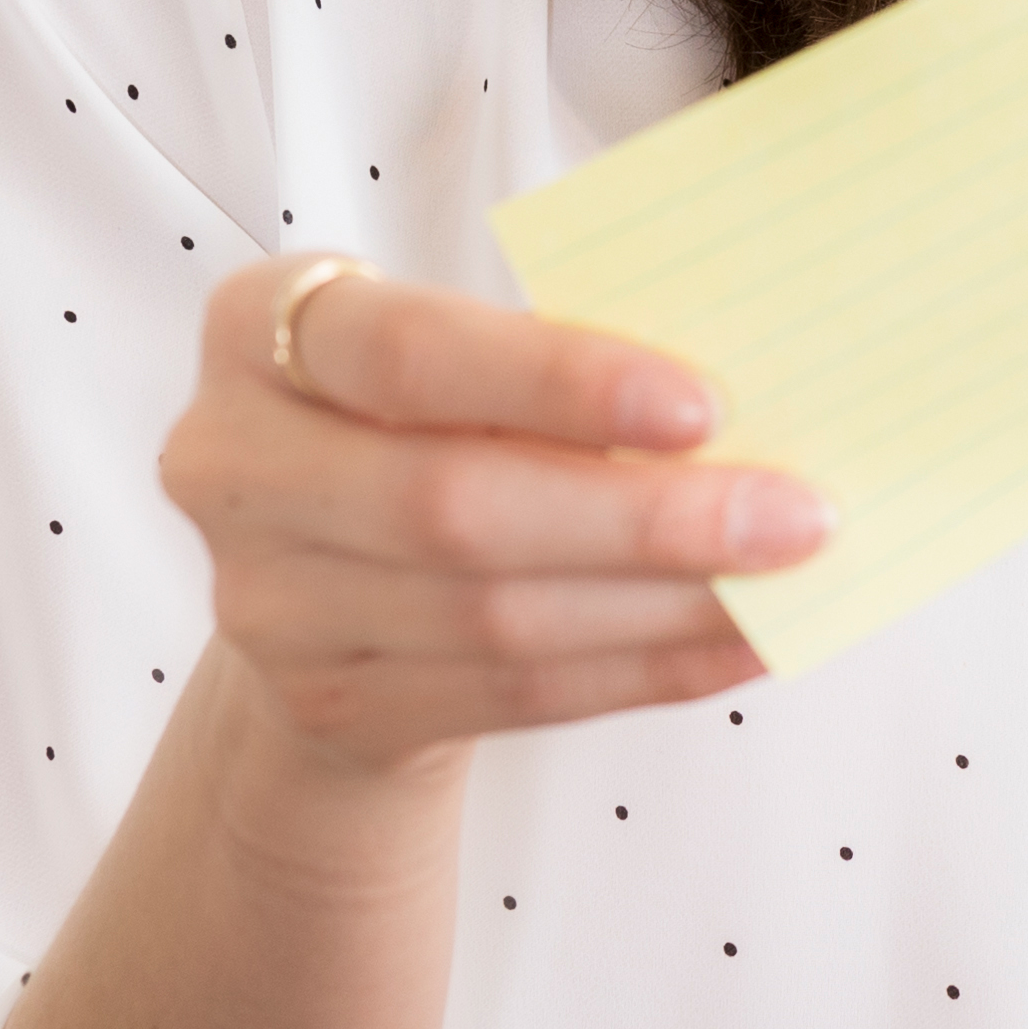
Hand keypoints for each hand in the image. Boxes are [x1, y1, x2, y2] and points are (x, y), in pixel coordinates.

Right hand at [161, 257, 827, 779]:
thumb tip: (756, 396)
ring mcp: (262, 600)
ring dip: (662, 605)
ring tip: (784, 581)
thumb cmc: (428, 415)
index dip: (559, 382)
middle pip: (454, 508)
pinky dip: (643, 670)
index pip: (408, 356)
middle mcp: (231, 462)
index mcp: (262, 327)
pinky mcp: (323, 701)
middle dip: (645, 518)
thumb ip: (556, 358)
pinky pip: (509, 697)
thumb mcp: (457, 356)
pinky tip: (738, 644)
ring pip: (491, 618)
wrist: (329, 568)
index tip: (708, 405)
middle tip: (796, 514)